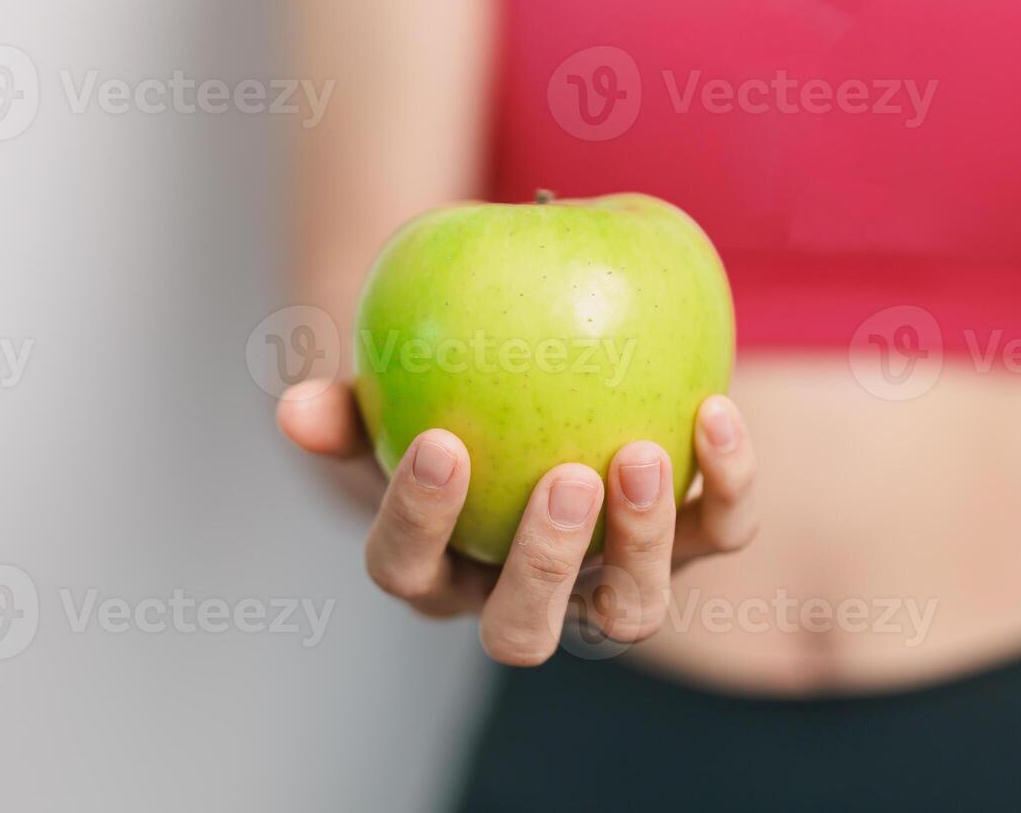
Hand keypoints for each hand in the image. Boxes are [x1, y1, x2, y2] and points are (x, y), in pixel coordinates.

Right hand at [277, 380, 758, 665]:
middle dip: (546, 564)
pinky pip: (719, 530)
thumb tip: (293, 406)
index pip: (407, 568)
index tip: (439, 442)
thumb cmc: (445, 398)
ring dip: (643, 541)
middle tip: (565, 477)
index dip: (419, 519)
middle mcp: (524, 598)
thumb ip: (344, 404)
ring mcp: (610, 583)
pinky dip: (727, 481)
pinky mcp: (689, 547)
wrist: (540, 391)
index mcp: (437, 569)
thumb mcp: (386, 395)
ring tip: (641, 455)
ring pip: (631, 610)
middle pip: (523, 629)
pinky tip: (715, 408)